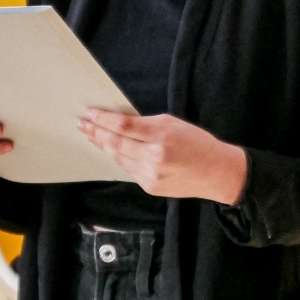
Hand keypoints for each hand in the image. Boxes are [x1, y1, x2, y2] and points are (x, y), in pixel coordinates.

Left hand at [77, 109, 247, 205]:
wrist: (217, 173)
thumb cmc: (198, 143)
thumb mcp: (175, 124)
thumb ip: (147, 124)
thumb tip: (120, 123)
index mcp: (162, 135)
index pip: (123, 126)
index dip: (103, 119)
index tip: (90, 113)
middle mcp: (154, 156)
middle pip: (115, 143)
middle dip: (96, 132)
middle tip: (82, 125)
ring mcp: (150, 174)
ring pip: (118, 157)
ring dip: (103, 145)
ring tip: (92, 136)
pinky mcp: (149, 186)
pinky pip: (128, 169)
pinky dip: (119, 158)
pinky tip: (112, 150)